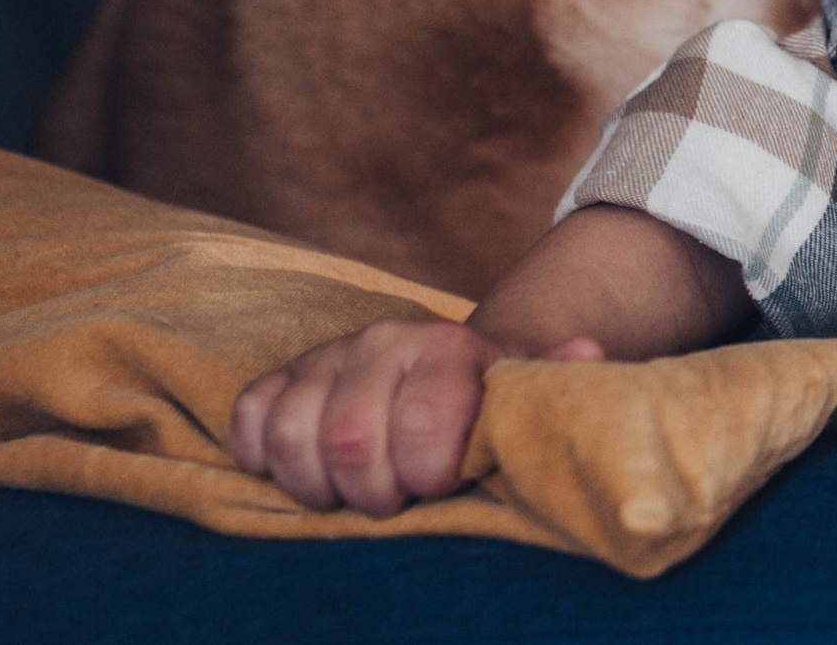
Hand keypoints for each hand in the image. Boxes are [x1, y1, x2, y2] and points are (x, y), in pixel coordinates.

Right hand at [228, 317, 603, 514]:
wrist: (450, 369)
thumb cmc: (489, 403)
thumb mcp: (526, 396)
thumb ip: (552, 378)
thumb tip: (587, 351)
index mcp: (449, 348)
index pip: (422, 429)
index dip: (427, 476)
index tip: (441, 484)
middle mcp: (383, 341)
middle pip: (347, 442)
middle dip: (371, 491)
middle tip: (397, 496)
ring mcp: (328, 355)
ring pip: (290, 436)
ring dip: (318, 484)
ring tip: (356, 488)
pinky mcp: (283, 373)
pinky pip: (249, 420)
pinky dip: (266, 457)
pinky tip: (311, 466)